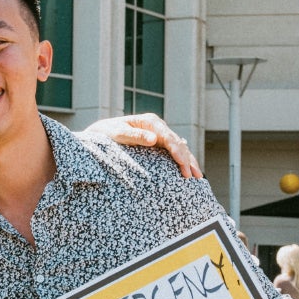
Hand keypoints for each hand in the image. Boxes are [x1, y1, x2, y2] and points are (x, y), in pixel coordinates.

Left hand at [85, 113, 202, 178]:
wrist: (101, 132)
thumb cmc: (107, 132)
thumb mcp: (118, 133)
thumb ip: (135, 136)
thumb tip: (154, 139)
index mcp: (150, 122)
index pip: (169, 138)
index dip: (178, 151)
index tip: (183, 164)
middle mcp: (158, 127)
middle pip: (178, 144)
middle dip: (187, 160)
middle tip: (194, 176)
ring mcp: (159, 135)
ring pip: (179, 148)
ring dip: (189, 162)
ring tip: (198, 177)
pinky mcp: (158, 143)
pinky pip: (174, 153)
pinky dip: (183, 161)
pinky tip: (190, 171)